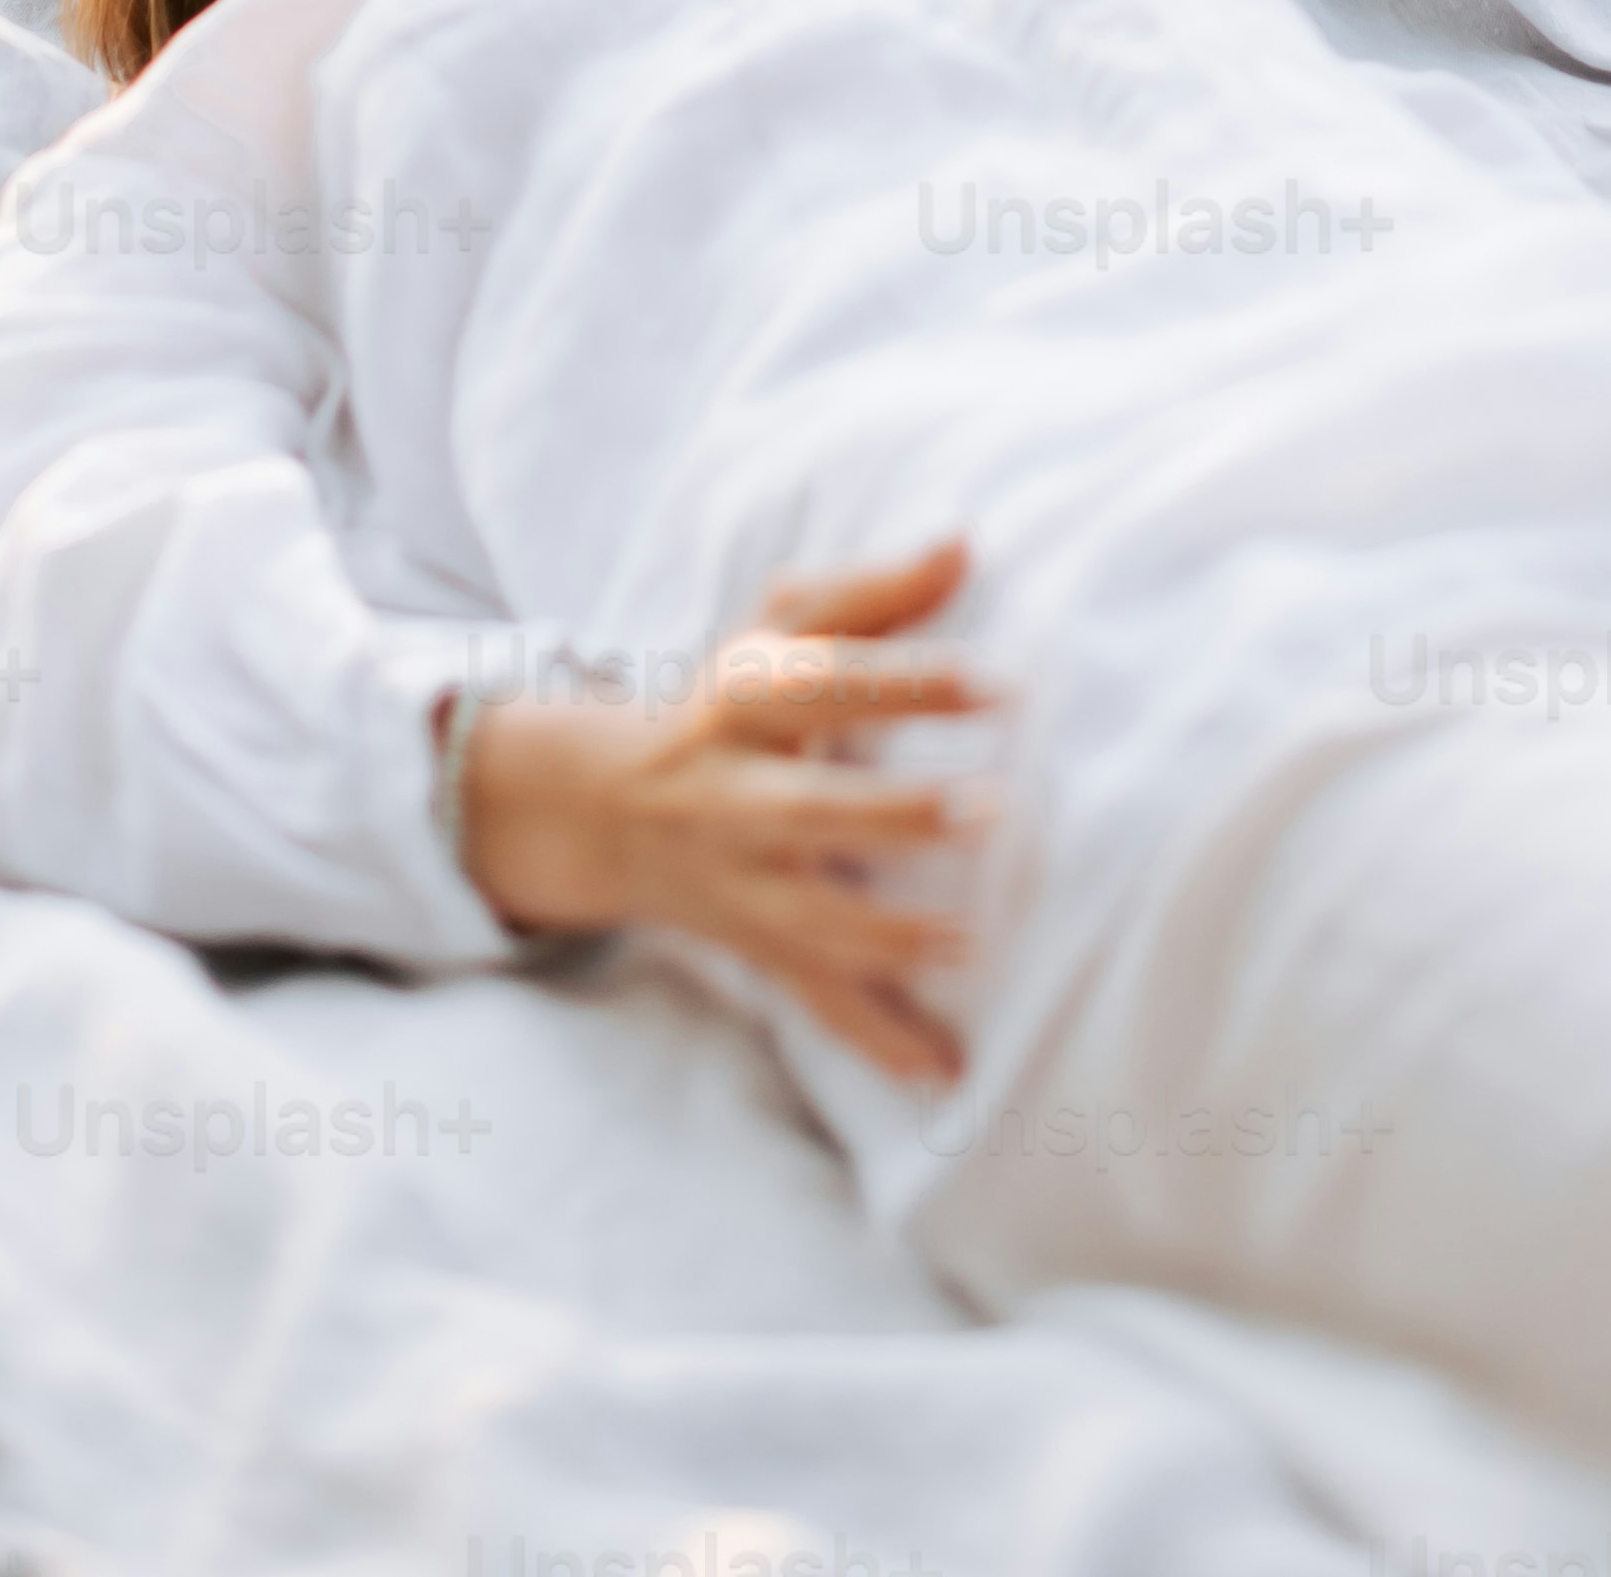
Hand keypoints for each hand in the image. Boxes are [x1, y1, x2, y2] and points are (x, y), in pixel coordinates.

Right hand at [456, 539, 995, 1083]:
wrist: (609, 808)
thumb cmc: (727, 700)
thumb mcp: (777, 627)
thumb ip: (870, 590)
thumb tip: (964, 539)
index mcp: (742, 704)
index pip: (826, 684)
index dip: (908, 680)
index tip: (1002, 680)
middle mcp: (733, 797)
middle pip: (809, 809)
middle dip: (894, 817)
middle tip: (990, 809)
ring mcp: (741, 885)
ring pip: (809, 922)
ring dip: (889, 937)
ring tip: (972, 939)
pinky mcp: (758, 948)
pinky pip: (815, 1000)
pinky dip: (875, 1039)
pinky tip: (941, 1071)